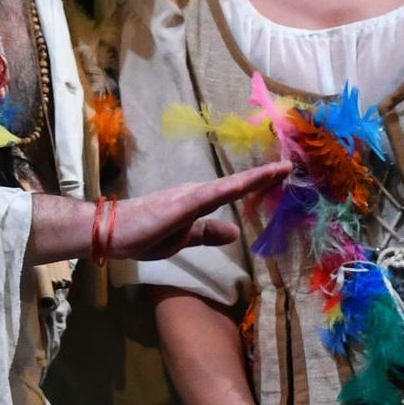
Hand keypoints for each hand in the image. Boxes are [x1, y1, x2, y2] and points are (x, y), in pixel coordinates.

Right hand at [114, 160, 289, 255]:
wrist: (111, 232)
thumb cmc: (142, 235)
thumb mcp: (182, 238)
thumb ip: (206, 233)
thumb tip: (234, 231)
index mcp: (198, 201)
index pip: (234, 192)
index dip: (258, 183)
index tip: (283, 175)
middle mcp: (197, 192)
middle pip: (238, 184)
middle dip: (265, 176)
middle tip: (292, 166)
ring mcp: (191, 196)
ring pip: (231, 185)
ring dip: (257, 177)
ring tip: (283, 168)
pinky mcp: (183, 204)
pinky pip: (214, 195)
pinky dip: (235, 187)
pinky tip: (251, 182)